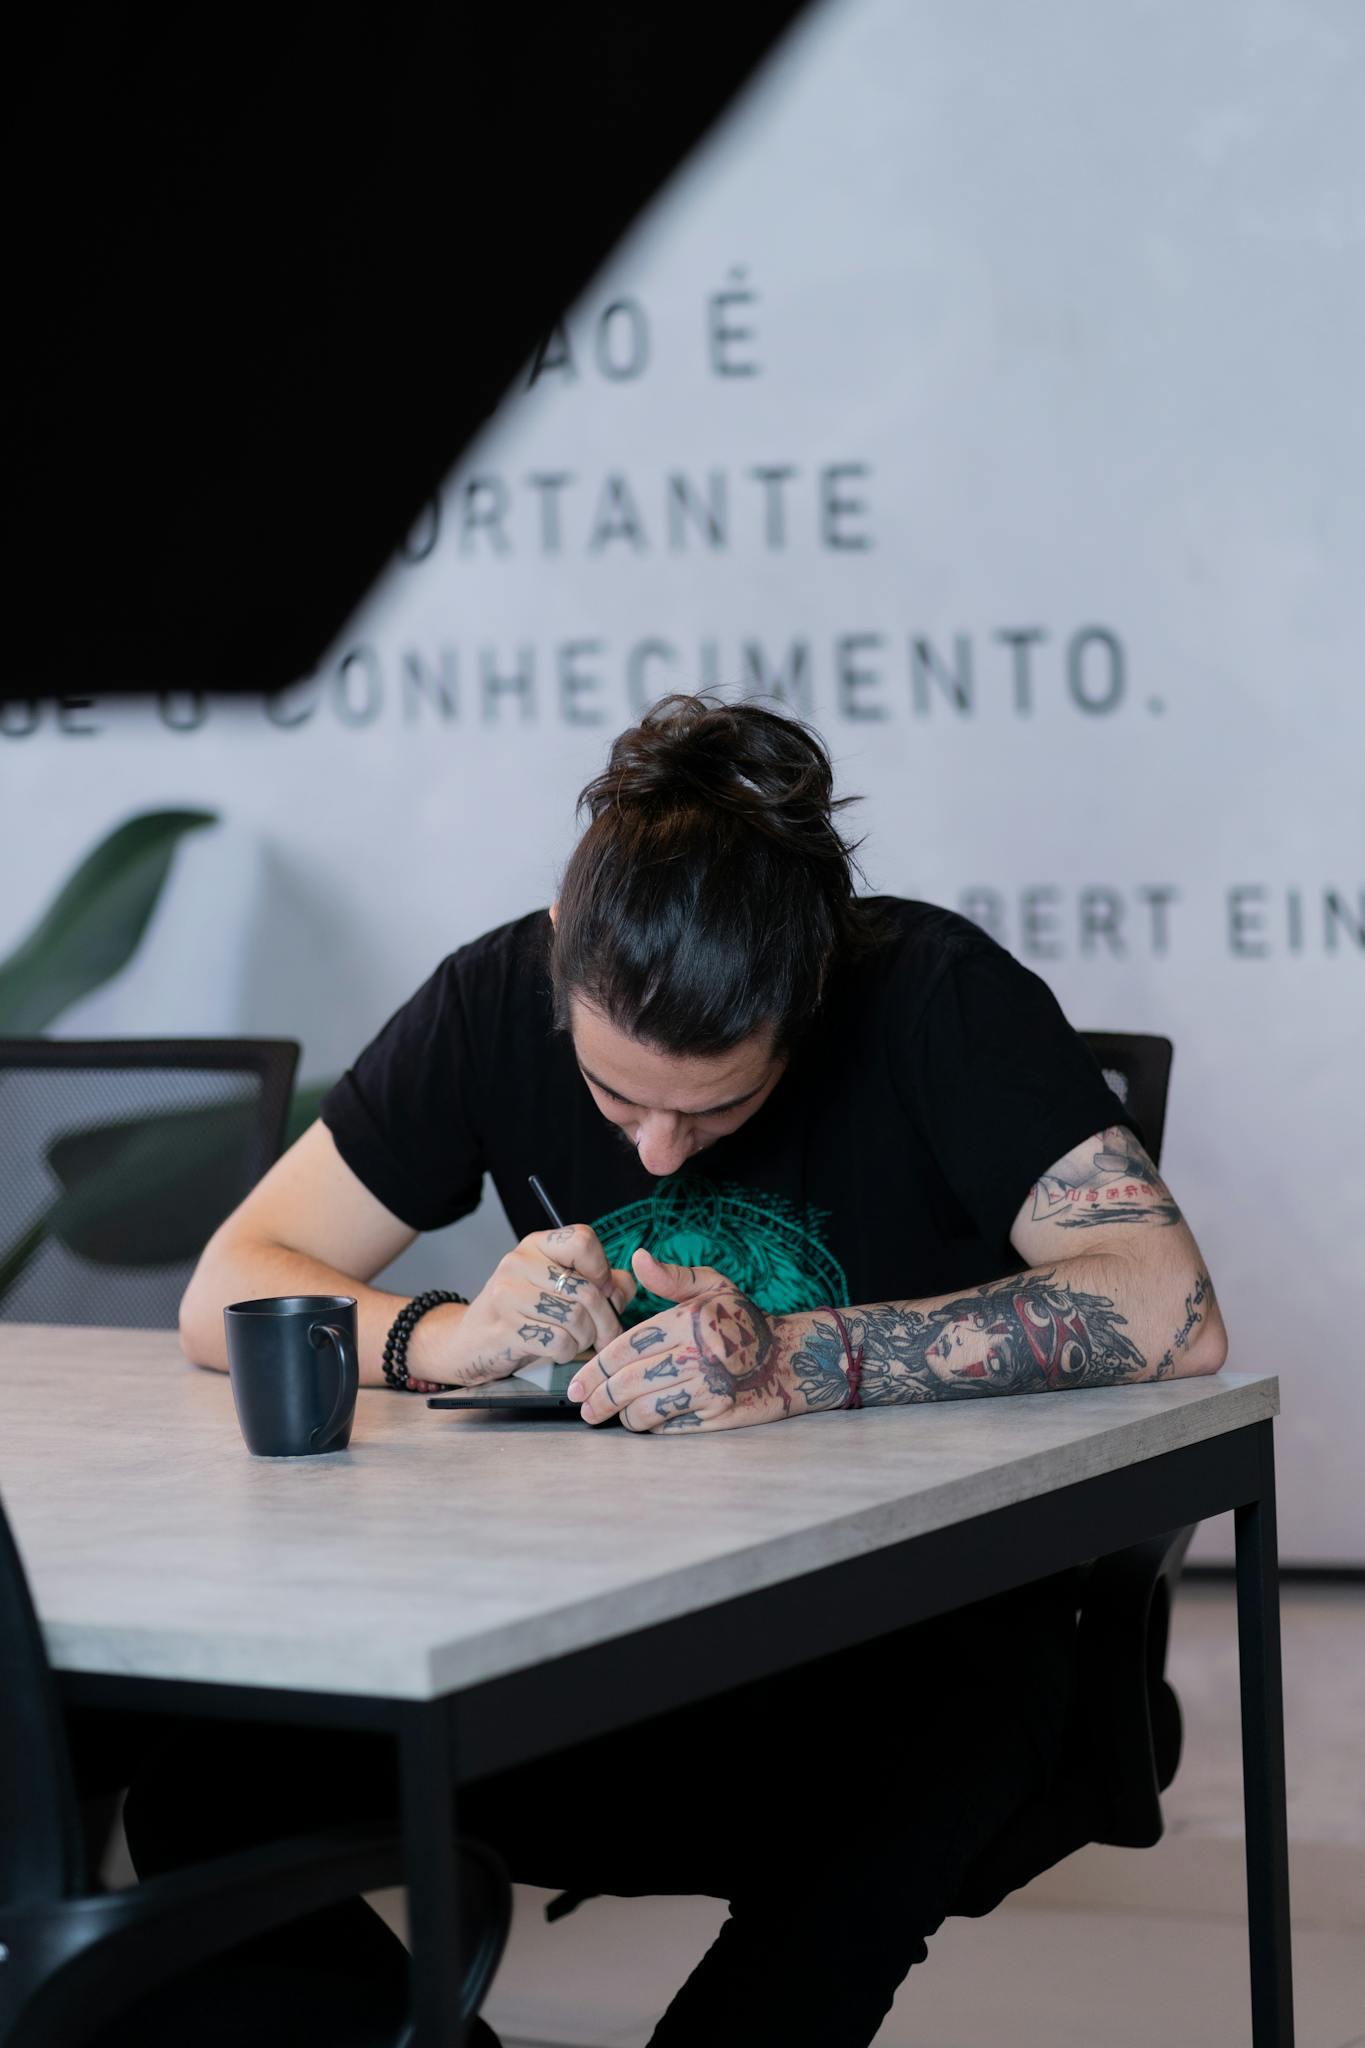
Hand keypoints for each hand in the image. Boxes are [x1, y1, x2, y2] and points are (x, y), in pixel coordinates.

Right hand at [411, 1224, 636, 1389]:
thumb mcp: (559, 1290)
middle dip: (605, 1321)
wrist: (468, 1343)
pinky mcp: (505, 1328)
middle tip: (605, 1336)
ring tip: (576, 1342)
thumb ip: (600, 1284)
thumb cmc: (523, 1315)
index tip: (600, 1289)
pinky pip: (558, 1342)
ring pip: (576, 1319)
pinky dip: (566, 1353)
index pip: (582, 1240)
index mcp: (536, 1246)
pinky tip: (556, 1351)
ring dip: (585, 1339)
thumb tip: (623, 1289)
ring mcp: (508, 1294)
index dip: (601, 1269)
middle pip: (587, 1290)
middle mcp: (519, 1263)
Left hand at [568, 1249, 797, 1432]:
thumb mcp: (713, 1287)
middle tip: (585, 1409)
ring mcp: (707, 1389)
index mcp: (688, 1321)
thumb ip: (671, 1277)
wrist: (793, 1358)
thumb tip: (636, 1258)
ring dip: (623, 1416)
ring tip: (616, 1414)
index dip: (595, 1369)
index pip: (626, 1349)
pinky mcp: (717, 1416)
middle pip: (629, 1384)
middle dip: (599, 1400)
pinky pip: (669, 1427)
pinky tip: (646, 1419)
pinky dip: (652, 1426)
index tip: (577, 1385)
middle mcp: (696, 1355)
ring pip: (644, 1411)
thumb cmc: (745, 1320)